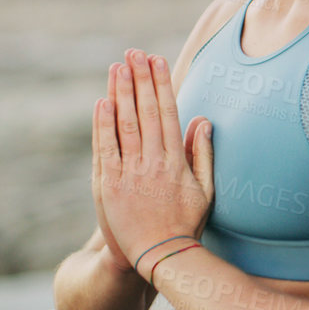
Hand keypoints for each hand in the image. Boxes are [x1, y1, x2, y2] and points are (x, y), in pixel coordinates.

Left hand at [96, 49, 214, 281]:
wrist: (159, 256)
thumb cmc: (186, 223)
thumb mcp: (206, 190)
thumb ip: (202, 154)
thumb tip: (201, 120)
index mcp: (176, 161)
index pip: (167, 112)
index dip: (161, 84)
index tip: (156, 60)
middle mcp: (153, 162)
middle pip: (144, 111)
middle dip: (139, 79)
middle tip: (134, 53)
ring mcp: (129, 172)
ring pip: (124, 124)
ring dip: (120, 93)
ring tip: (117, 67)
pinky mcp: (109, 184)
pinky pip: (106, 148)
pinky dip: (103, 124)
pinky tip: (102, 102)